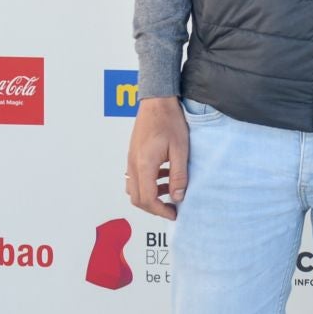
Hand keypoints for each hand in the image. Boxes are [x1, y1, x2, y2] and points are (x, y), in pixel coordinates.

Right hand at [126, 96, 188, 219]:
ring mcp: (131, 160)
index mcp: (144, 164)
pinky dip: (148, 183)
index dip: (161, 210)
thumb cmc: (169, 120)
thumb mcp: (180, 149)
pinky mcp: (133, 155)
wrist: (157, 100)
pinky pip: (136, 177)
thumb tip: (178, 197)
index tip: (174, 213)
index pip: (148, 199)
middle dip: (155, 207)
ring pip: (135, 189)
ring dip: (151, 195)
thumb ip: (179, 175)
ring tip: (171, 190)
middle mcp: (133, 164)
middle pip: (137, 198)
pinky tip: (165, 175)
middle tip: (172, 207)